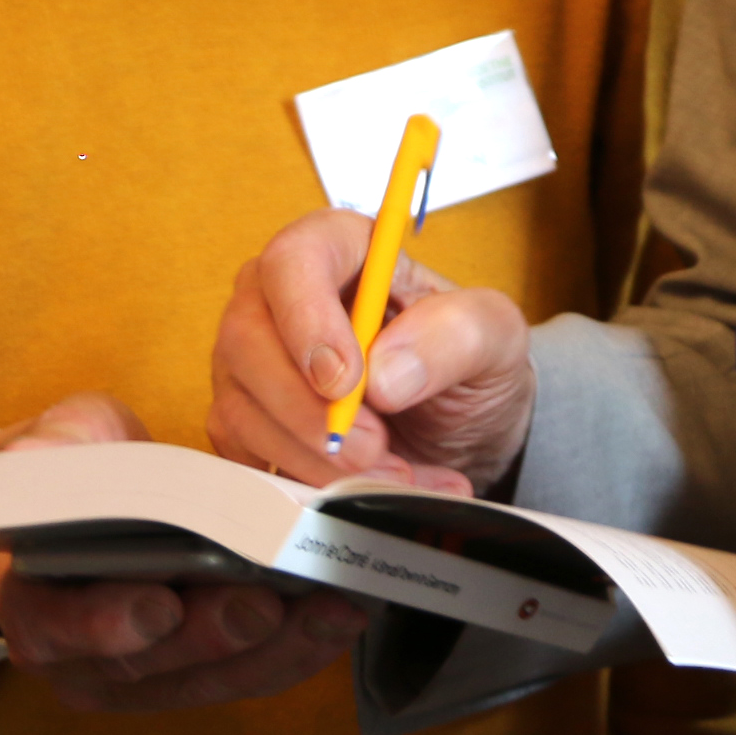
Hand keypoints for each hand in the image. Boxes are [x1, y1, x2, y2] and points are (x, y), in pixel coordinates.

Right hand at [0, 393, 366, 713]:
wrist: (86, 507)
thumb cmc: (68, 475)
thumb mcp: (55, 444)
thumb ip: (51, 447)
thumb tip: (28, 456)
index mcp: (31, 602)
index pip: (55, 628)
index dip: (104, 624)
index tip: (157, 607)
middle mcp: (81, 660)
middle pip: (148, 664)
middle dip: (213, 635)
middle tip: (266, 604)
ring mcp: (144, 676)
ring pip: (211, 679)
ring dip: (276, 647)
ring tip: (329, 606)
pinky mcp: (199, 675)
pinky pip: (250, 674)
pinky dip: (299, 647)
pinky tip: (341, 613)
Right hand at [209, 211, 536, 494]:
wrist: (461, 427)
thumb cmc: (468, 361)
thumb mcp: (494, 335)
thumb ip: (455, 335)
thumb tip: (383, 373)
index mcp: (343, 249)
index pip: (294, 258)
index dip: (308, 319)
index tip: (345, 380)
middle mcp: (283, 298)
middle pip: (248, 338)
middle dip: (310, 409)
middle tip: (375, 445)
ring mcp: (254, 361)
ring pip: (242, 407)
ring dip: (316, 457)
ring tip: (392, 470)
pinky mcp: (247, 419)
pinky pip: (245, 455)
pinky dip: (306, 482)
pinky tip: (364, 485)